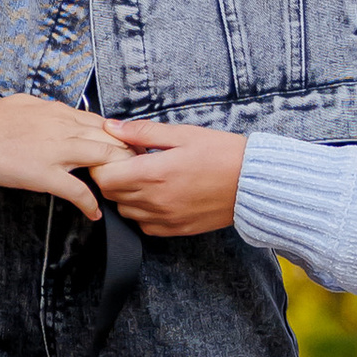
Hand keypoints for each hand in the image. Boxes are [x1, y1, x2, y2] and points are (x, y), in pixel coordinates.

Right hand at [0, 93, 121, 216]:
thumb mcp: (24, 104)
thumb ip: (47, 111)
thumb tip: (58, 114)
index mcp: (58, 112)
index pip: (102, 122)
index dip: (120, 138)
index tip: (128, 151)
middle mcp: (64, 127)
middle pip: (112, 139)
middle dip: (130, 157)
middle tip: (140, 173)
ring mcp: (56, 151)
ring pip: (104, 159)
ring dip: (119, 177)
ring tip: (124, 192)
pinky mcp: (44, 174)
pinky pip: (77, 191)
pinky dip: (90, 204)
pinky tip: (94, 214)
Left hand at [94, 121, 247, 237]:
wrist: (254, 183)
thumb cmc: (223, 154)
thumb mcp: (183, 134)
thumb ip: (143, 132)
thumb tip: (113, 127)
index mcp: (155, 173)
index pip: (105, 178)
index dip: (102, 165)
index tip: (113, 154)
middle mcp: (156, 200)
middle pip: (111, 195)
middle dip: (112, 177)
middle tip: (129, 162)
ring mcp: (165, 218)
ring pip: (126, 212)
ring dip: (126, 196)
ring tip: (145, 178)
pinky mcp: (176, 229)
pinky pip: (145, 226)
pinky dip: (142, 213)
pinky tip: (156, 197)